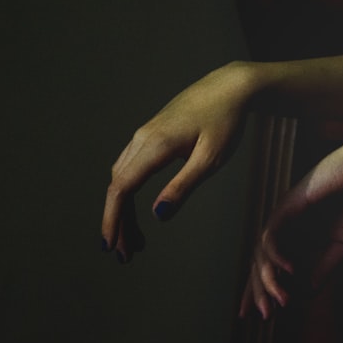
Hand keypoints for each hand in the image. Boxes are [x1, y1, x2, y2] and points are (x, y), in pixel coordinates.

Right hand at [102, 62, 257, 261]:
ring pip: (123, 176)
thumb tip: (158, 215)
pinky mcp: (152, 133)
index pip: (121, 188)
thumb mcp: (210, 159)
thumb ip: (183, 186)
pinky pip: (132, 166)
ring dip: (123, 209)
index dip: (113, 220)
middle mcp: (143, 138)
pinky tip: (139, 208)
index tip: (111, 246)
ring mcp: (145, 133)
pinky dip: (130, 191)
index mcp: (155, 146)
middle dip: (118, 222)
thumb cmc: (226, 121)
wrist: (231, 87)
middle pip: (118, 186)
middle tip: (125, 254)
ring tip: (135, 240)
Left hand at [240, 133, 342, 318]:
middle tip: (262, 316)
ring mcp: (283, 215)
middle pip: (258, 263)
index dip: (262, 290)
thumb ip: (324, 266)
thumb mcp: (342, 244)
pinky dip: (276, 255)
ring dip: (267, 279)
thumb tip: (308, 293)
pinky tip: (288, 271)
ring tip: (279, 301)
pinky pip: (270, 235)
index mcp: (297, 235)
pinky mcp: (287, 205)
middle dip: (258, 291)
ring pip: (260, 253)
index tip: (260, 316)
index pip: (270, 266)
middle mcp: (284, 226)